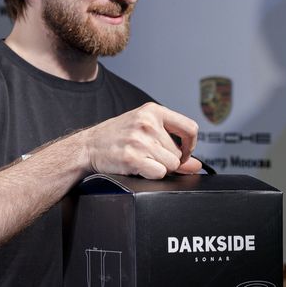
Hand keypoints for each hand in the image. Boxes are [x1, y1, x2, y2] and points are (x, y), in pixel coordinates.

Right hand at [81, 102, 200, 177]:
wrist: (88, 146)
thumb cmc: (118, 137)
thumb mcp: (146, 131)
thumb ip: (174, 144)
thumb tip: (197, 165)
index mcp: (153, 111)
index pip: (190, 128)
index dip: (191, 145)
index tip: (184, 152)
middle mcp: (147, 123)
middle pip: (179, 153)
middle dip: (168, 160)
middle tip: (149, 156)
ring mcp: (140, 140)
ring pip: (171, 165)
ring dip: (160, 168)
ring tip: (142, 160)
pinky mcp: (132, 157)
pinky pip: (159, 173)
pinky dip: (152, 175)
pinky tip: (139, 167)